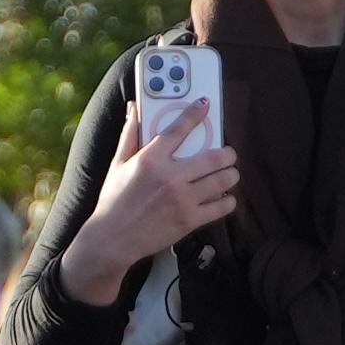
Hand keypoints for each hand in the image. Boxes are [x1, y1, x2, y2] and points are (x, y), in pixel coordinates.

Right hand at [62, 106, 240, 307]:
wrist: (112, 239)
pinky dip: (228, 201)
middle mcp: (171, 176)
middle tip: (227, 154)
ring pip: (224, 179)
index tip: (205, 105)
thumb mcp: (118, 165)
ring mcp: (183, 199)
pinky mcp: (190, 220)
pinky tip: (223, 198)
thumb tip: (133, 109)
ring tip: (228, 175)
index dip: (195, 113)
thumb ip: (129, 135)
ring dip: (231, 175)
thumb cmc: (114, 202)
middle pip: (216, 156)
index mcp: (151, 159)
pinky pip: (222, 206)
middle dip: (228, 153)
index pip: (179, 128)